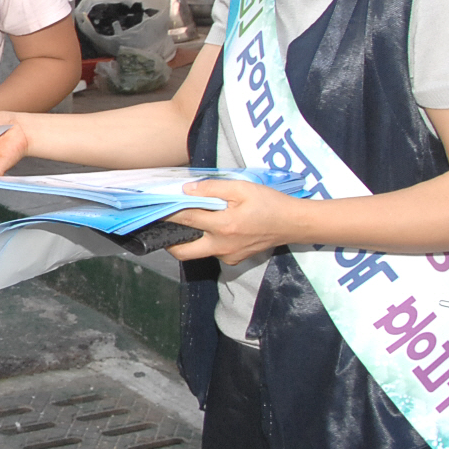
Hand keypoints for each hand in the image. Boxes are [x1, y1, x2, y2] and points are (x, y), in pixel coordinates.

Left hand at [166, 179, 310, 264]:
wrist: (293, 224)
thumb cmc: (270, 203)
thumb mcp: (242, 188)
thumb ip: (212, 189)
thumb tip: (187, 190)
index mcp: (223, 226)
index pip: (186, 219)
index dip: (168, 212)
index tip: (154, 207)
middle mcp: (222, 246)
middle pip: (183, 251)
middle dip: (169, 242)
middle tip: (167, 226)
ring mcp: (228, 256)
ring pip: (198, 252)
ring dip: (190, 240)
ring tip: (191, 222)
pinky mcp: (235, 260)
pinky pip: (213, 252)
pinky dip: (207, 241)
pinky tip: (214, 227)